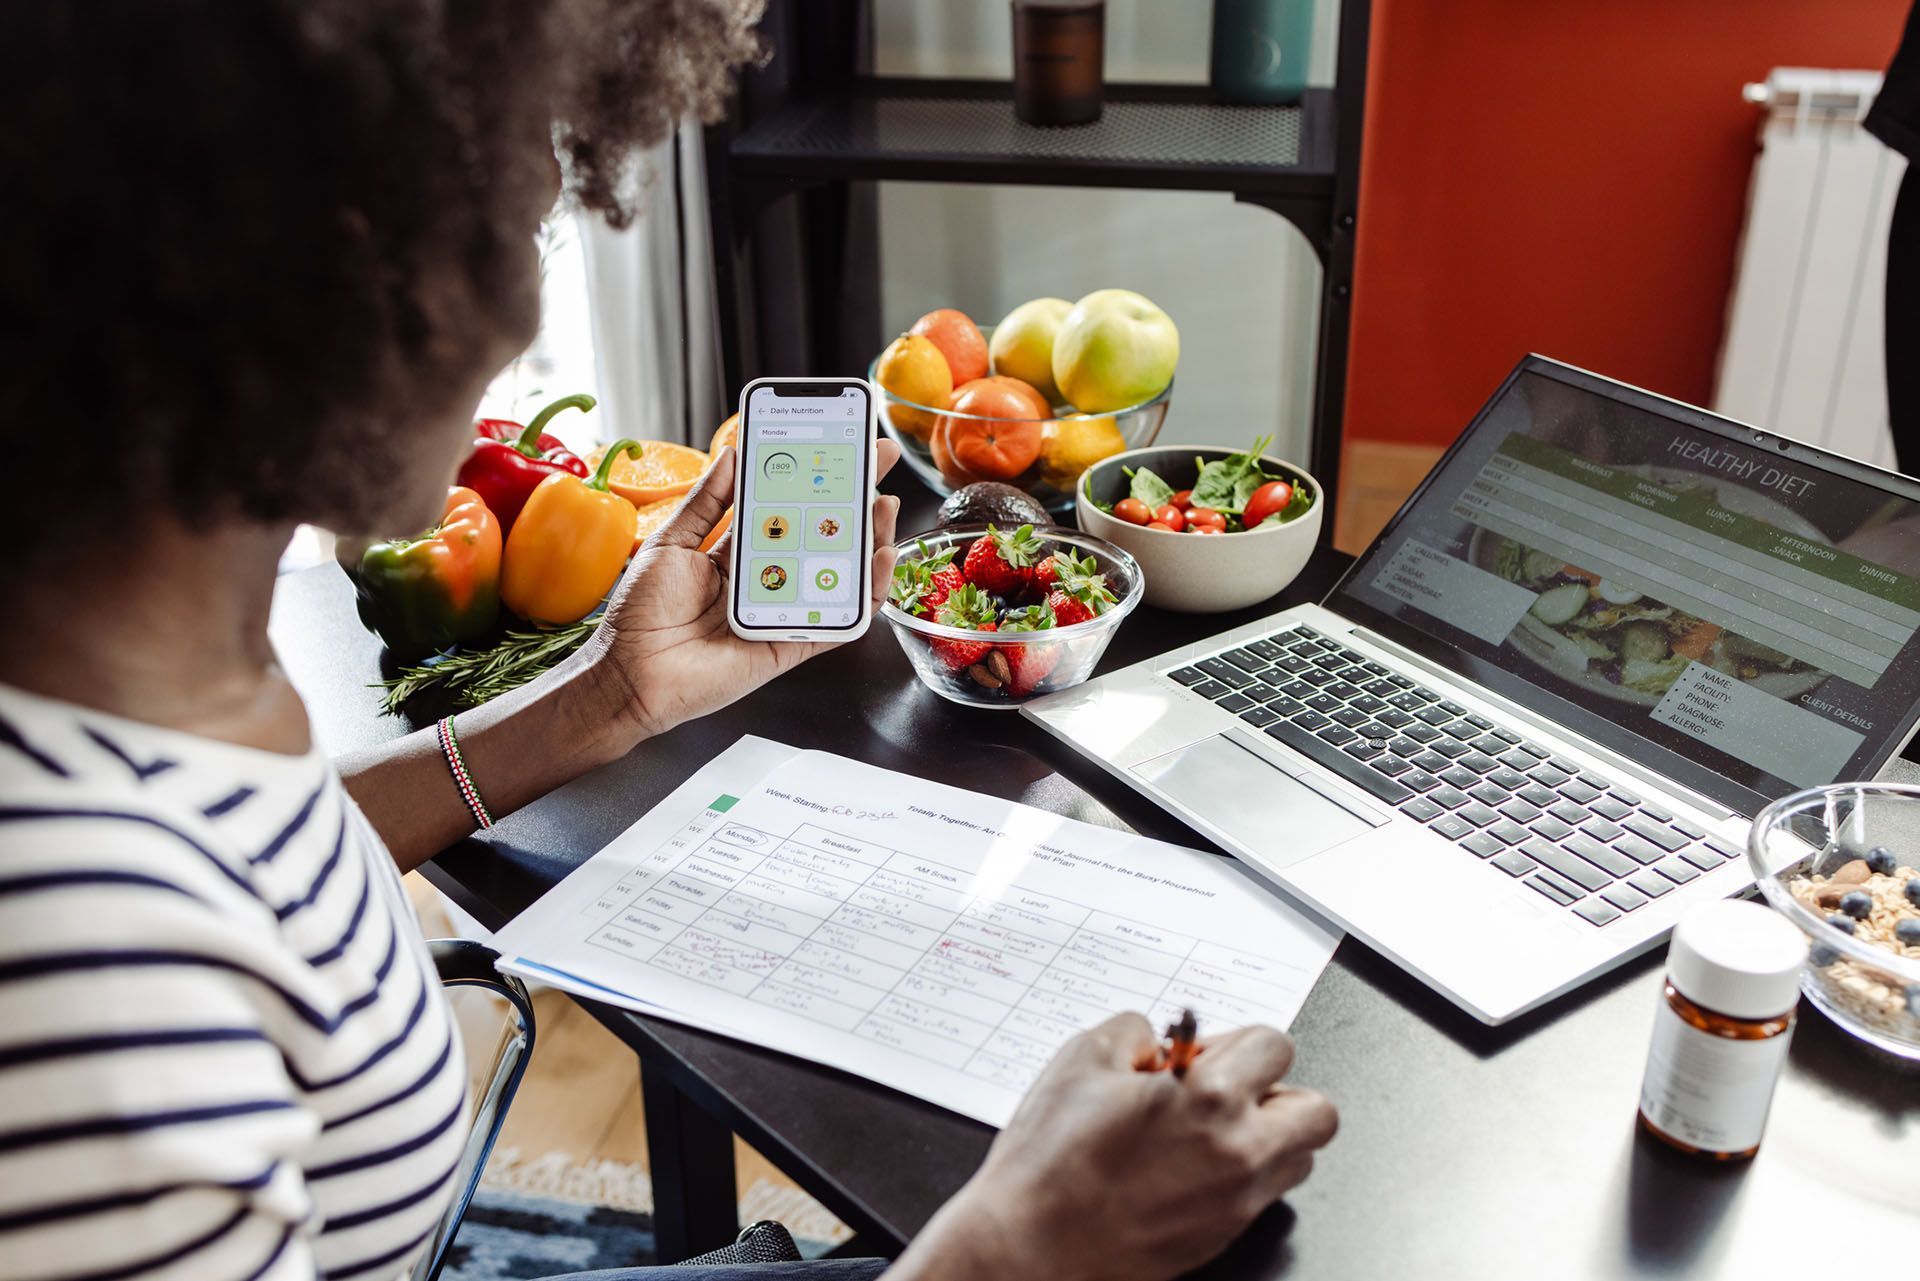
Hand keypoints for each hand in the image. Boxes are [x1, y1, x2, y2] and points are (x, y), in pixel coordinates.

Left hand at [586, 441, 901, 744]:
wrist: (630, 674)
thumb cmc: (640, 614)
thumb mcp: (670, 542)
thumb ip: (707, 503)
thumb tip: (733, 455)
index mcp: (737, 555)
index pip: (789, 509)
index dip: (816, 480)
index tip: (842, 446)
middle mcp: (767, 581)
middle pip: (824, 538)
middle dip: (855, 500)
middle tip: (880, 463)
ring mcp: (783, 611)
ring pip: (839, 575)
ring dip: (869, 540)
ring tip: (883, 506)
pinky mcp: (792, 644)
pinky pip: (839, 619)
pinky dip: (866, 593)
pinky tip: (879, 561)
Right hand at [895, 1014, 1336, 1280]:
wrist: (1030, 1248)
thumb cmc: (1049, 1163)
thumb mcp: (1080, 1059)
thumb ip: (1134, 1030)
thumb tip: (1157, 1037)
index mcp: (1208, 1097)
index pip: (1274, 1045)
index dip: (1235, 1043)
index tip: (1204, 1055)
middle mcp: (1238, 1150)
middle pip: (1316, 1109)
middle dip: (1276, 1090)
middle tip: (1230, 1091)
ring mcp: (1237, 1200)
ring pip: (1300, 1157)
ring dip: (1269, 1135)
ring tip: (1216, 1131)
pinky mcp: (1224, 1234)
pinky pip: (1265, 1194)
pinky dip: (1244, 1175)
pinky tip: (1193, 1168)